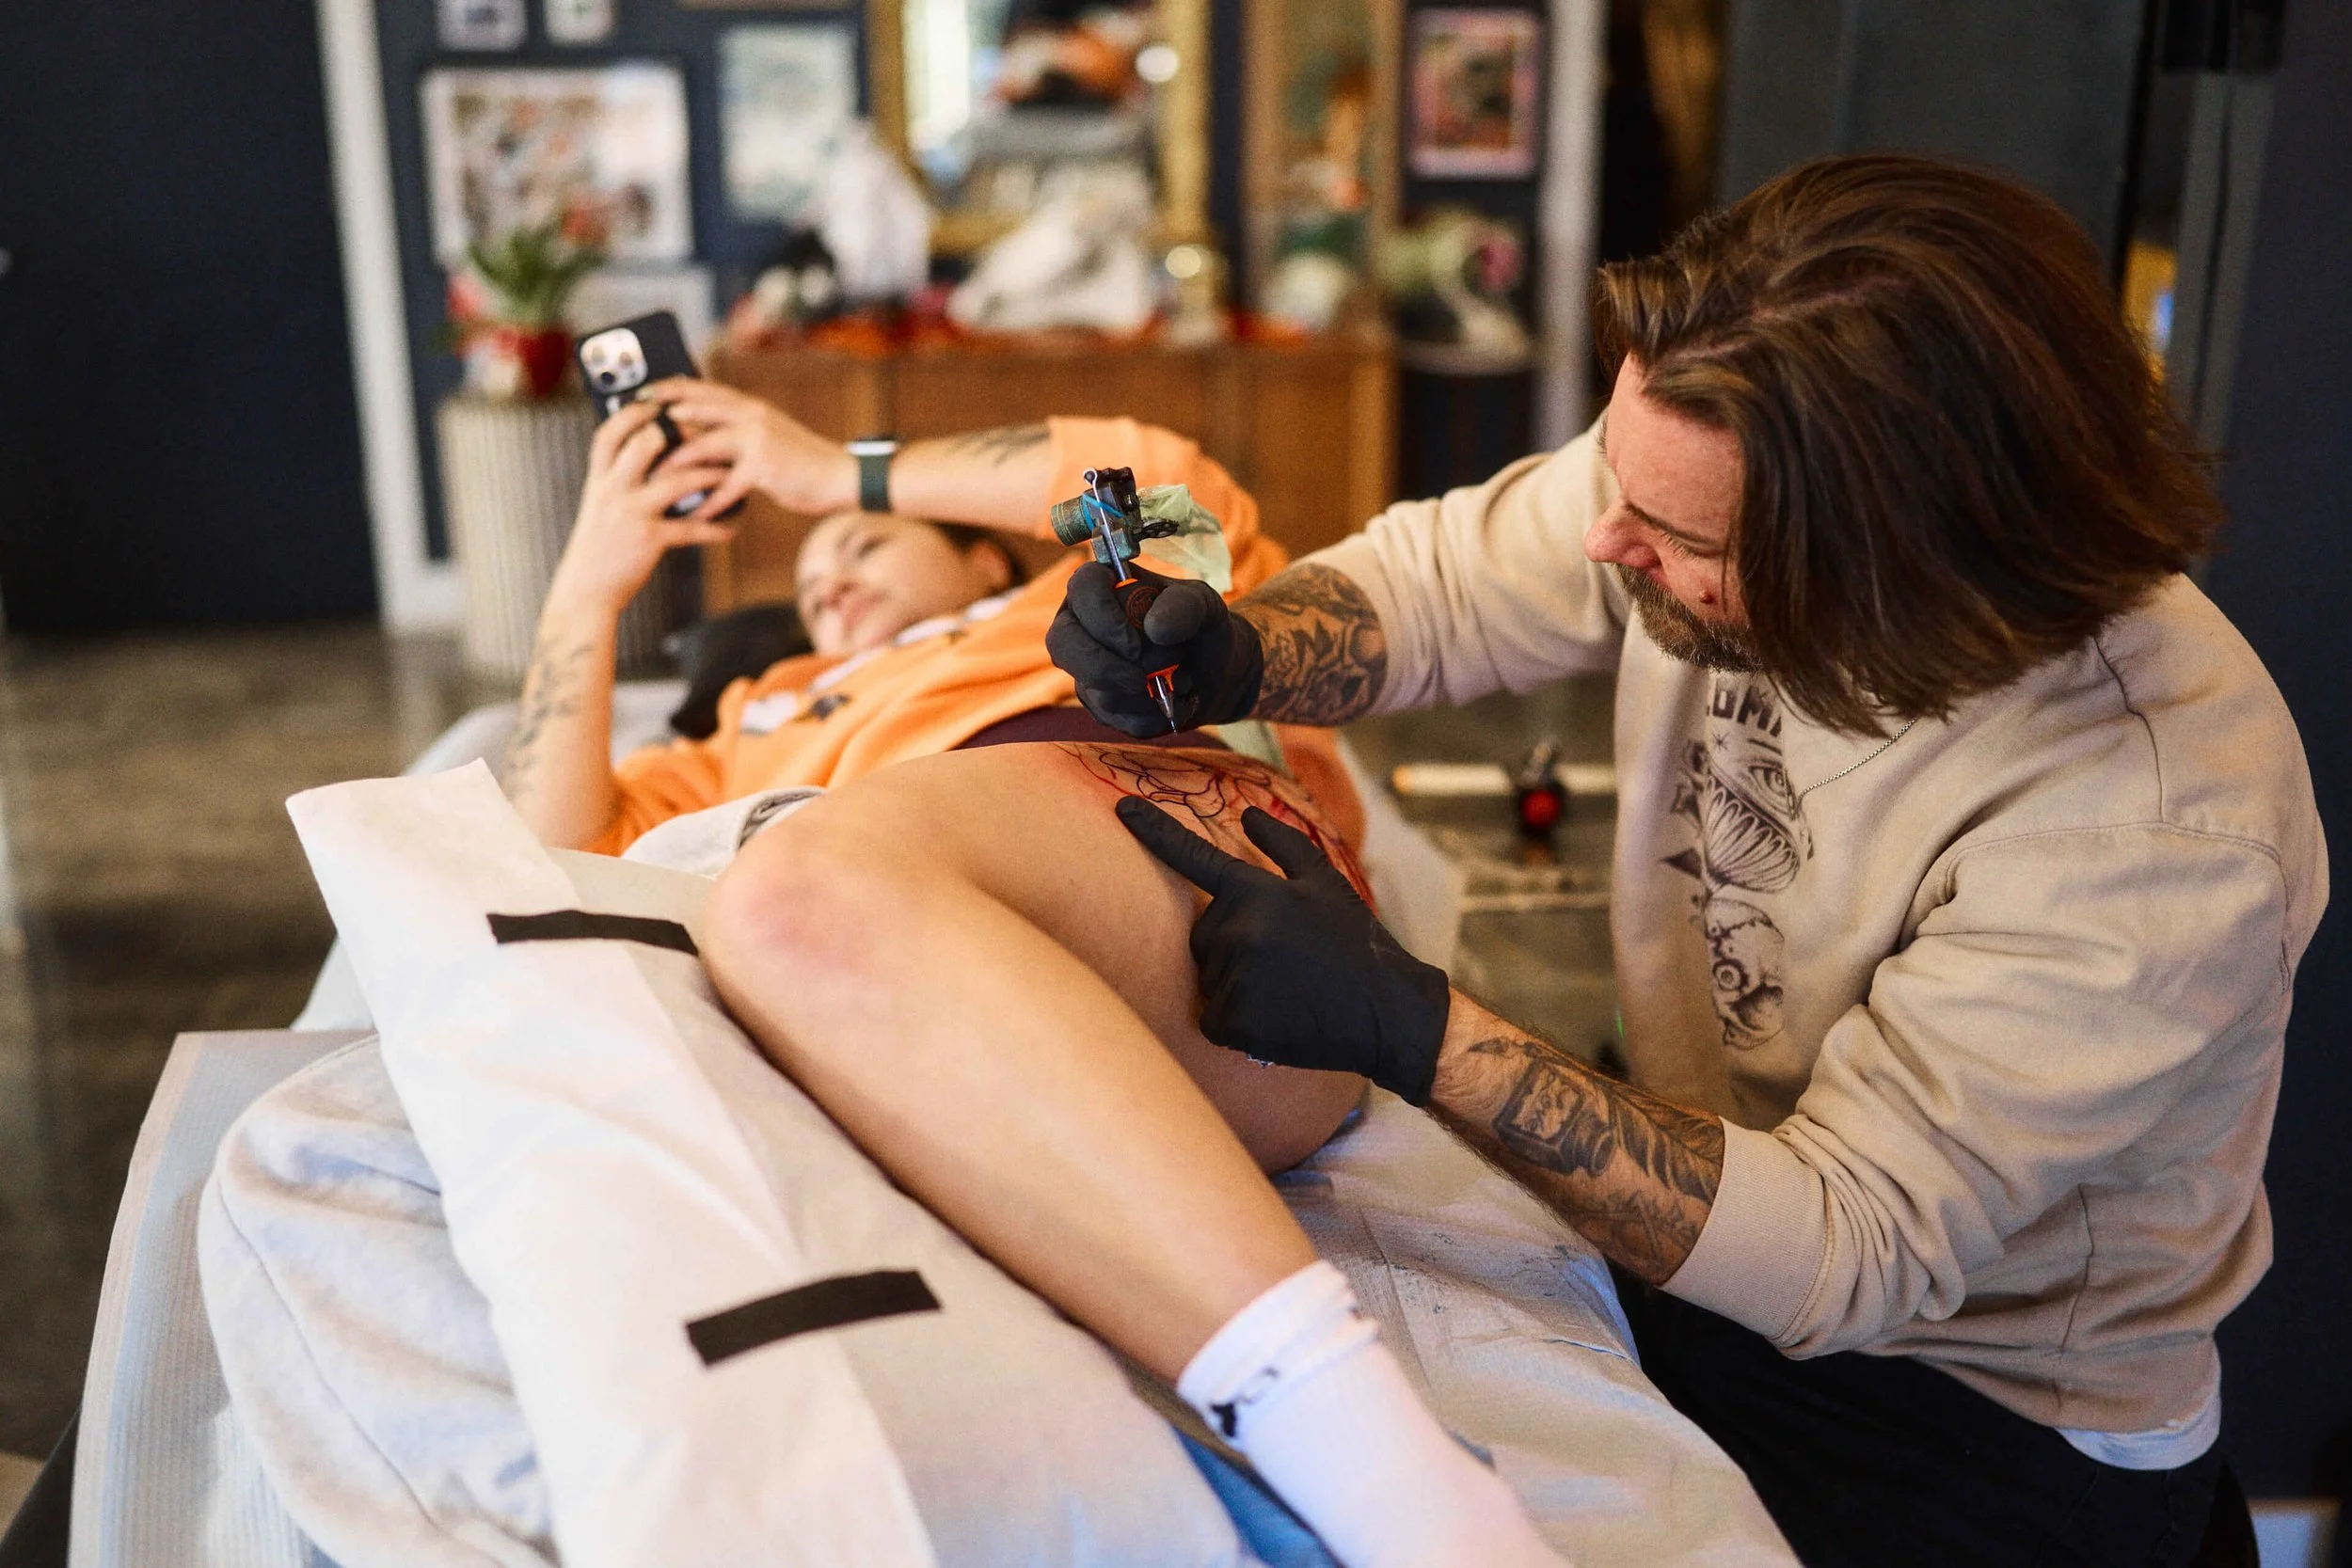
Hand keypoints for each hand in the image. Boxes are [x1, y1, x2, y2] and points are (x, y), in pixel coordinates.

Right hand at [546, 400, 737, 619]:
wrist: (585, 590)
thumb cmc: (599, 546)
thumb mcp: (600, 506)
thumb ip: (618, 481)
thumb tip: (647, 459)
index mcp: (599, 479)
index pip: (610, 432)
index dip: (633, 413)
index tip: (657, 403)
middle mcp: (611, 489)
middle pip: (643, 444)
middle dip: (679, 433)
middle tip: (707, 433)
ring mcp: (630, 512)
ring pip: (676, 480)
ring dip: (710, 475)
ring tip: (732, 475)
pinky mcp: (648, 539)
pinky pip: (690, 528)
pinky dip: (714, 527)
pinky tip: (731, 528)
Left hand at [647, 377, 858, 518]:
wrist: (840, 476)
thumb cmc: (802, 462)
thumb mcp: (769, 436)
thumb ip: (738, 433)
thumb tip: (702, 439)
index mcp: (751, 407)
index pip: (704, 388)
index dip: (672, 387)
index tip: (645, 391)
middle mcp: (752, 415)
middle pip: (697, 409)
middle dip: (662, 418)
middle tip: (634, 426)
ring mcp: (757, 439)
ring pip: (704, 445)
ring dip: (677, 462)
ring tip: (655, 476)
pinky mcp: (763, 467)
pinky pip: (726, 485)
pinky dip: (710, 502)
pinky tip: (696, 514)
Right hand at [1046, 560, 1265, 735]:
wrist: (1215, 671)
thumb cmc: (1201, 627)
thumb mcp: (1204, 606)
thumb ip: (1185, 606)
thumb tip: (1155, 629)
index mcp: (1103, 586)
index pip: (1082, 588)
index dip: (1103, 618)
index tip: (1137, 644)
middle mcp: (1083, 624)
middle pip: (1063, 644)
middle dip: (1107, 667)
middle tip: (1146, 677)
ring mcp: (1085, 666)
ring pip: (1093, 688)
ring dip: (1146, 693)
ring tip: (1181, 680)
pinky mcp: (1097, 702)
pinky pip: (1113, 718)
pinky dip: (1151, 716)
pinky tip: (1173, 702)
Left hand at [1118, 798, 1450, 1102]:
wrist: (1386, 1011)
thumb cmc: (1356, 944)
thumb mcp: (1326, 885)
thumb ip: (1283, 846)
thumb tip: (1247, 817)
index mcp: (1258, 892)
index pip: (1193, 857)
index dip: (1154, 831)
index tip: (1122, 808)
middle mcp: (1239, 929)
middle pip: (1201, 936)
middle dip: (1230, 947)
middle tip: (1281, 961)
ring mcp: (1234, 975)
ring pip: (1209, 979)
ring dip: (1236, 986)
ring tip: (1285, 991)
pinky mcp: (1233, 1021)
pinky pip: (1212, 1018)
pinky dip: (1235, 1024)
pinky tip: (1274, 1020)